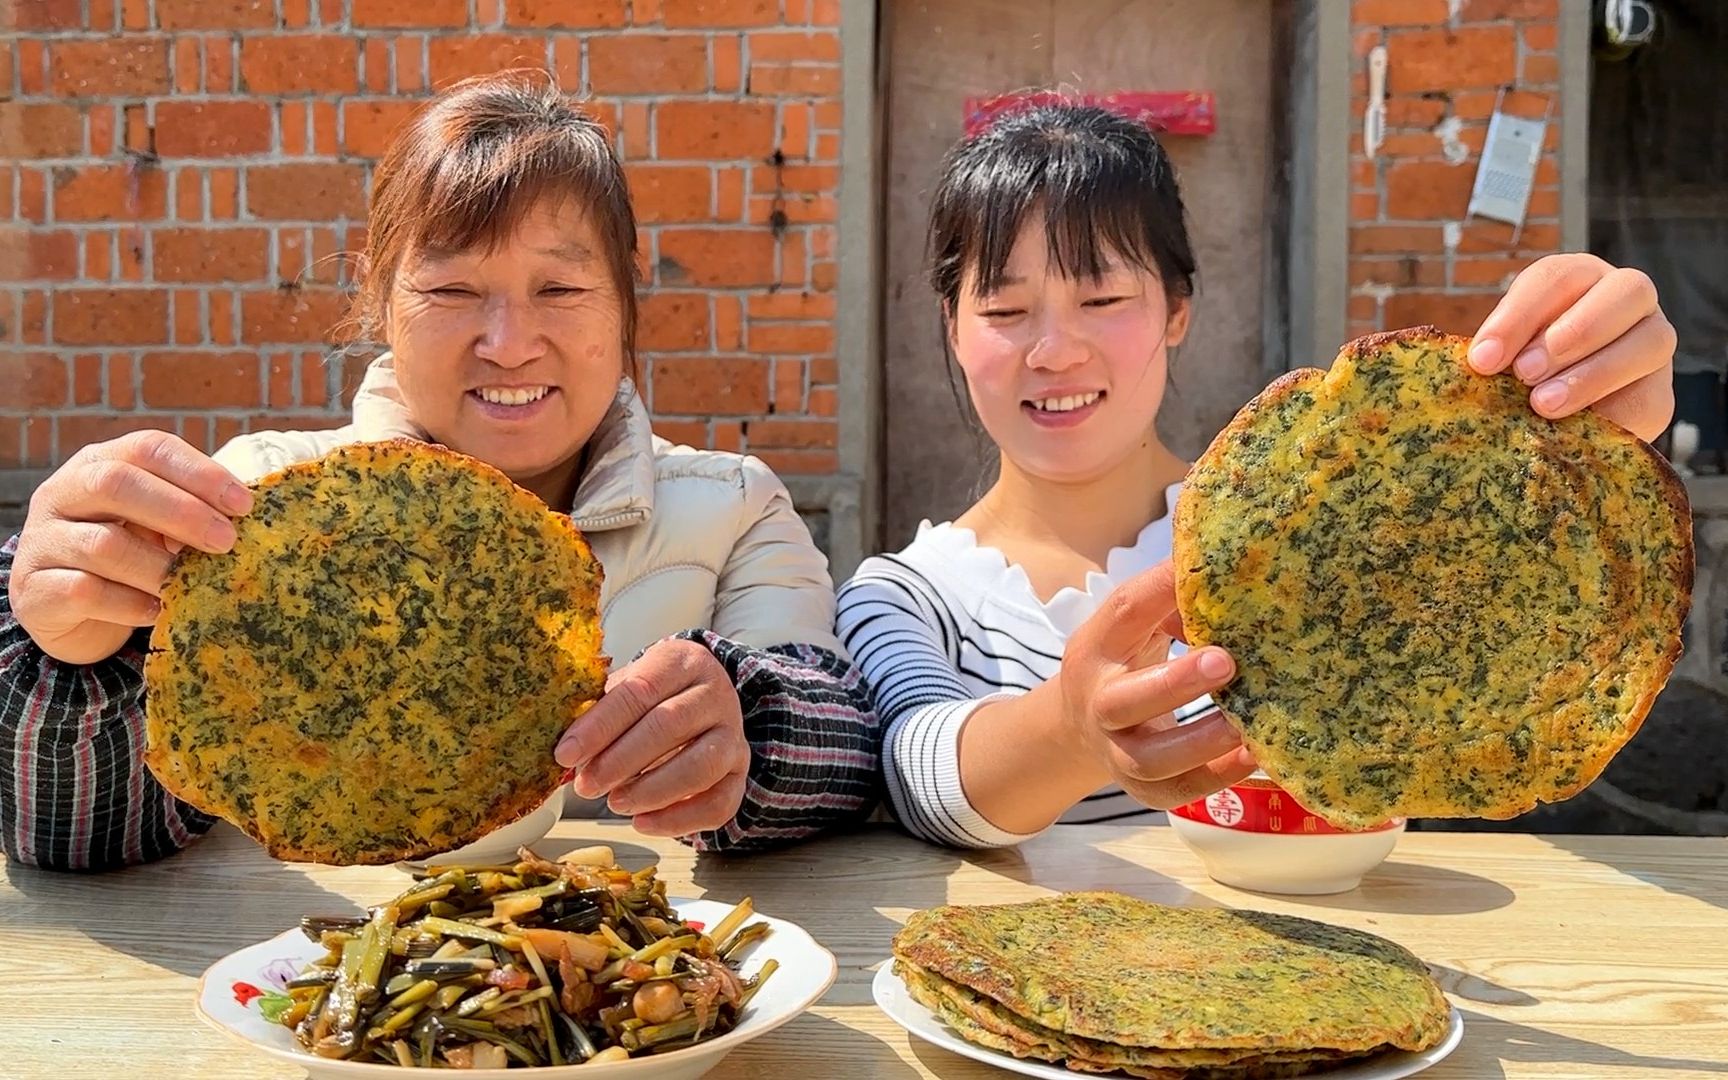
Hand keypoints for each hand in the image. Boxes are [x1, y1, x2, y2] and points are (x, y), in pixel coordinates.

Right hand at [11, 430, 252, 665]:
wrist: (64, 609)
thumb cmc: (126, 554)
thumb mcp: (154, 524)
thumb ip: (187, 514)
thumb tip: (242, 521)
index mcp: (98, 464)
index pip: (147, 448)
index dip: (199, 472)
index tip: (243, 504)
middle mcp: (62, 494)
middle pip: (116, 483)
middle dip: (181, 511)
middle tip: (226, 541)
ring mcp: (42, 541)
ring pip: (103, 545)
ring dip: (158, 566)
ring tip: (191, 582)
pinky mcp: (34, 590)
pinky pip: (85, 592)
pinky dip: (129, 604)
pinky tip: (157, 610)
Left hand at [554, 639, 748, 837]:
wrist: (700, 702)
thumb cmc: (652, 698)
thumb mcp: (627, 687)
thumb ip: (599, 713)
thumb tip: (567, 755)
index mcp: (682, 661)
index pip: (640, 691)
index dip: (600, 726)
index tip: (566, 754)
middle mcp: (716, 693)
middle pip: (669, 725)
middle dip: (621, 761)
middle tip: (586, 785)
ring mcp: (734, 734)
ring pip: (701, 765)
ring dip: (651, 790)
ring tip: (615, 803)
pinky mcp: (740, 772)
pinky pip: (719, 803)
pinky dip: (679, 820)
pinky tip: (643, 822)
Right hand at [1059, 562, 1255, 808]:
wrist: (1076, 730)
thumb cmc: (1123, 664)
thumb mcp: (1134, 630)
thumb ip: (1172, 606)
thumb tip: (1241, 578)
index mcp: (1096, 650)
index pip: (1122, 613)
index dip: (1160, 590)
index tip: (1207, 571)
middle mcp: (1099, 704)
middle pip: (1126, 701)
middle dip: (1176, 683)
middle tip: (1226, 661)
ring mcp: (1118, 753)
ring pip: (1153, 759)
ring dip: (1202, 741)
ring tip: (1247, 723)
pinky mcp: (1144, 789)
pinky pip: (1180, 792)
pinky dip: (1218, 777)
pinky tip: (1254, 755)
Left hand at [1468, 253, 1675, 440]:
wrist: (1550, 424)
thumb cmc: (1513, 375)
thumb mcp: (1499, 356)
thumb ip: (1495, 354)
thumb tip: (1480, 362)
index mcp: (1579, 278)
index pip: (1557, 278)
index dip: (1519, 315)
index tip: (1484, 358)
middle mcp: (1626, 299)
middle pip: (1626, 291)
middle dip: (1574, 332)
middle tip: (1525, 372)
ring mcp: (1653, 343)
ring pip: (1651, 341)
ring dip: (1594, 373)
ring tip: (1545, 403)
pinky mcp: (1658, 395)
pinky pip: (1648, 398)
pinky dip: (1611, 413)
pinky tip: (1577, 427)